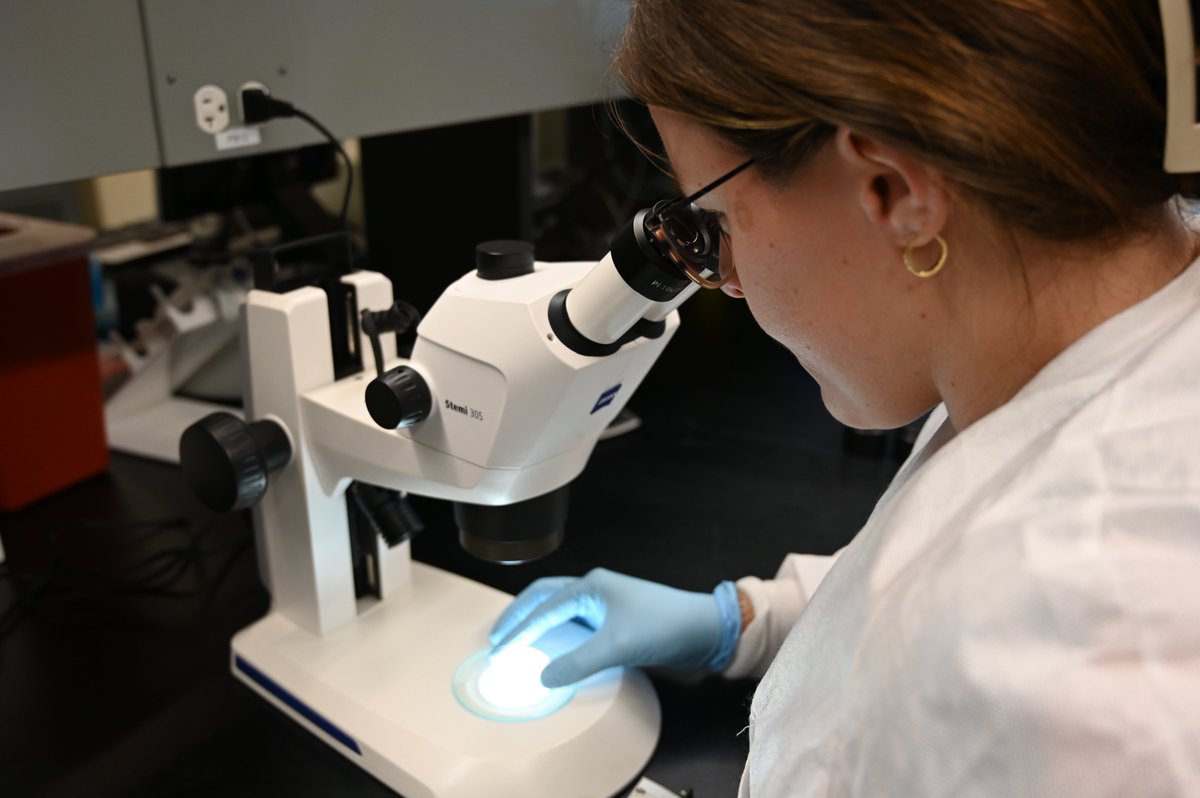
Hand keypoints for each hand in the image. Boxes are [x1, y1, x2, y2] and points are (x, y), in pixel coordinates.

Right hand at [489, 568, 740, 687]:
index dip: (518, 630)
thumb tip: (544, 678)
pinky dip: (558, 635)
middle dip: (519, 616)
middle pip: (544, 597)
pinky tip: (554, 652)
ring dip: (537, 624)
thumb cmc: (664, 626)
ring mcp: (605, 604)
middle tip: (497, 638)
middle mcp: (594, 589)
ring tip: (518, 643)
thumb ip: (578, 662)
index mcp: (590, 586)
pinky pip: (576, 624)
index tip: (498, 651)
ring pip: (560, 610)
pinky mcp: (616, 620)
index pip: (543, 607)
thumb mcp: (617, 646)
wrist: (704, 628)